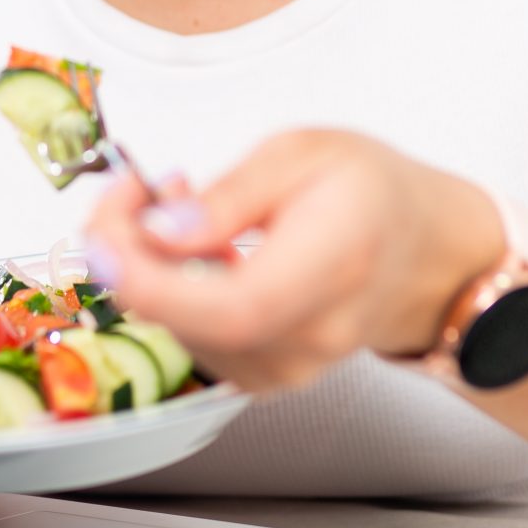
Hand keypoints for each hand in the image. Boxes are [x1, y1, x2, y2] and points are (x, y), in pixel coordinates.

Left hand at [82, 131, 501, 393]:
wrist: (423, 252)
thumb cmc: (372, 193)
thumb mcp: (304, 153)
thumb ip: (231, 195)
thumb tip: (163, 231)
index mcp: (335, 268)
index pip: (234, 309)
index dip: (153, 279)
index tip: (105, 232)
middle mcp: (310, 336)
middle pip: (190, 323)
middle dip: (130, 253)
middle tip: (131, 189)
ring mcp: (286, 368)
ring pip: (179, 330)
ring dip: (148, 267)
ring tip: (177, 203)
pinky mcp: (261, 374)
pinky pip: (193, 337)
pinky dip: (170, 289)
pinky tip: (191, 245)